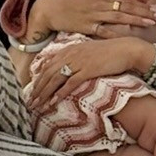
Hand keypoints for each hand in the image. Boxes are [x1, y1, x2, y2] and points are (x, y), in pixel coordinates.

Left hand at [25, 37, 152, 112]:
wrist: (126, 49)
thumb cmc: (109, 52)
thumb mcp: (87, 53)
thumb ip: (74, 59)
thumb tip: (65, 72)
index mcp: (68, 49)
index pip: (47, 66)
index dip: (37, 79)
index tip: (31, 91)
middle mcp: (70, 54)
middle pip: (47, 74)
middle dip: (36, 89)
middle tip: (29, 102)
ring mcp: (78, 62)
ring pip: (54, 79)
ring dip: (43, 94)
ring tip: (36, 105)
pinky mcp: (87, 69)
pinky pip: (69, 83)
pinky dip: (60, 94)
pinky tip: (53, 103)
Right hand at [26, 0, 155, 44]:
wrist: (48, 8)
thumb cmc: (67, 5)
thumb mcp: (86, 0)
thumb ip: (101, 4)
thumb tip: (115, 7)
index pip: (126, 0)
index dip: (141, 5)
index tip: (154, 9)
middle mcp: (100, 4)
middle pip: (127, 7)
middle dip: (144, 12)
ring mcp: (94, 15)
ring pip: (120, 16)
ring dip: (136, 19)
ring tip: (150, 23)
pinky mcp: (86, 26)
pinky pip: (104, 30)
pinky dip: (116, 32)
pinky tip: (127, 35)